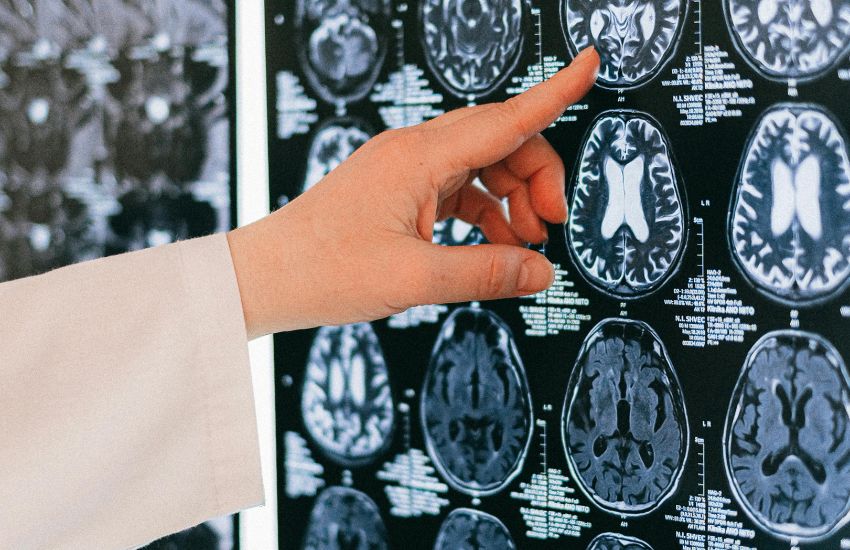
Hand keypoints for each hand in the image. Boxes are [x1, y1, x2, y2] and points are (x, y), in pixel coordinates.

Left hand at [228, 47, 599, 337]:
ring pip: (480, 167)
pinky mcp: (398, 192)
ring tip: (526, 244)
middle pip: (499, 142)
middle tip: (550, 224)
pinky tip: (494, 246)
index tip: (589, 66)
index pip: (504, 118)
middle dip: (536, 177)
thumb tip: (540, 272)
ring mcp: (404, 170)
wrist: (264, 279)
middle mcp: (412, 152)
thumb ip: (485, 273)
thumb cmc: (320, 270)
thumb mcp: (413, 278)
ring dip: (511, 199)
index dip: (554, 94)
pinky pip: (457, 190)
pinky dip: (483, 214)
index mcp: (416, 156)